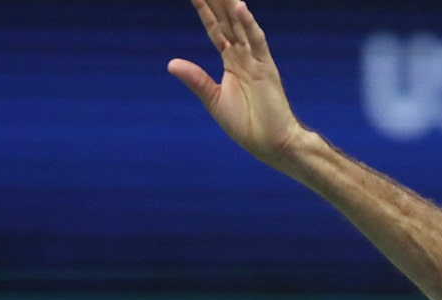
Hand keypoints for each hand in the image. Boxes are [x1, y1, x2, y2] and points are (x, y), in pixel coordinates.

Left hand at [168, 0, 302, 166]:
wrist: (270, 143)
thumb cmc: (247, 125)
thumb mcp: (214, 100)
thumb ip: (196, 79)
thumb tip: (171, 63)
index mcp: (232, 62)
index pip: (215, 29)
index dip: (204, 11)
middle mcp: (245, 56)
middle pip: (227, 21)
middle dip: (217, 1)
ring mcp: (257, 60)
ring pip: (240, 25)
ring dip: (231, 5)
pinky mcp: (267, 69)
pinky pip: (257, 42)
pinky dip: (248, 24)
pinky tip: (239, 7)